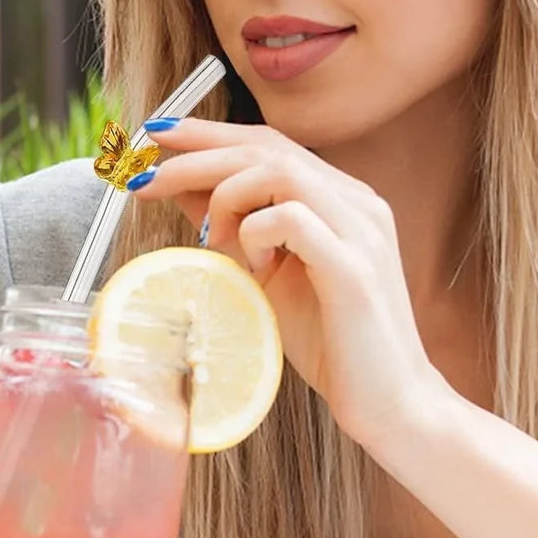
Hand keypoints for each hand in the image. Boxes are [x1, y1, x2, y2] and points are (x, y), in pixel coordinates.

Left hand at [131, 119, 454, 454]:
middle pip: (267, 147)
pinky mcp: (354, 268)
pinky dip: (255, 234)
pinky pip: (291, 219)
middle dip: (197, 154)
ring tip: (209, 239)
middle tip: (145, 178)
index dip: (210, 134)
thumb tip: (181, 191)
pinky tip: (252, 268)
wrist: (391, 403)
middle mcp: (357, 203)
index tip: (157, 137)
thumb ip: (234, 231)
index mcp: (340, 200)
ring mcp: (361, 231)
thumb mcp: (268, 277)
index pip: (270, 143)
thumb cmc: (331, 343)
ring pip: (278, 171)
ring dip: (224, 196)